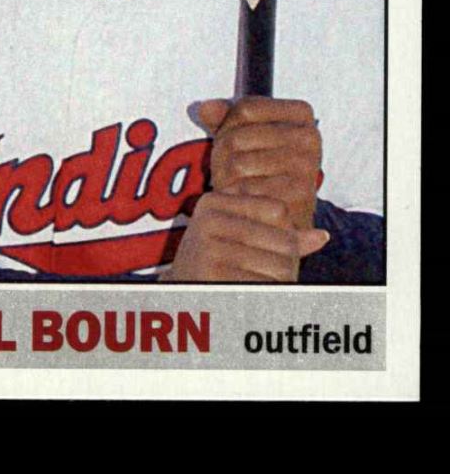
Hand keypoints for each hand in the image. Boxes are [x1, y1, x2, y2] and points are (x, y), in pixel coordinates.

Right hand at [160, 191, 328, 282]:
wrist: (178, 300)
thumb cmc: (216, 267)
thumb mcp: (241, 240)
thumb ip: (281, 235)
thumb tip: (322, 237)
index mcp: (215, 201)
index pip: (278, 210)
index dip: (283, 235)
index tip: (262, 250)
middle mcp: (209, 218)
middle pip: (284, 240)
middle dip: (285, 265)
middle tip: (262, 276)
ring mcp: (208, 246)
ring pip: (280, 267)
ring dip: (277, 283)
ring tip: (255, 286)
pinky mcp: (213, 274)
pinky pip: (266, 286)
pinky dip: (268, 296)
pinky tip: (251, 297)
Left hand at [200, 96, 322, 229]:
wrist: (285, 219)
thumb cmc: (263, 170)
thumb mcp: (246, 136)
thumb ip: (224, 118)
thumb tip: (205, 108)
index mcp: (301, 114)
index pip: (245, 108)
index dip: (227, 125)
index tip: (231, 141)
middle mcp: (310, 136)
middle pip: (237, 137)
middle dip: (221, 155)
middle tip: (224, 170)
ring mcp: (305, 165)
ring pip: (237, 163)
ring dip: (224, 177)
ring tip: (230, 183)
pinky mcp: (297, 195)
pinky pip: (246, 190)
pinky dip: (234, 196)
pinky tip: (238, 200)